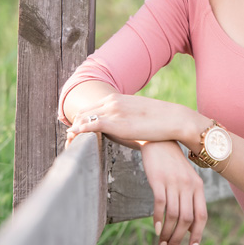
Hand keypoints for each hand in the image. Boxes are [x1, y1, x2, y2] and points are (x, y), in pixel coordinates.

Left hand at [66, 93, 195, 144]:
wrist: (174, 119)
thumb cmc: (159, 120)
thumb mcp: (138, 115)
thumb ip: (125, 117)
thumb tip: (121, 127)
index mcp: (116, 98)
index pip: (89, 108)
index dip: (79, 121)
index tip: (74, 133)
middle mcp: (111, 101)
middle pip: (82, 112)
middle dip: (72, 126)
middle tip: (70, 142)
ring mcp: (112, 111)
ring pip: (82, 119)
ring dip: (73, 132)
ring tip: (70, 145)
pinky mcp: (115, 123)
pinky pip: (89, 126)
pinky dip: (78, 132)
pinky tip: (73, 139)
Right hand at [141, 140, 207, 244]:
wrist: (159, 139)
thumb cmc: (172, 164)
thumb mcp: (185, 180)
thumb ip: (188, 201)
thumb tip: (186, 229)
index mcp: (198, 187)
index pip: (202, 217)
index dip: (197, 237)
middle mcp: (189, 186)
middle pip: (187, 220)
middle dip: (177, 241)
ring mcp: (174, 183)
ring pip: (174, 216)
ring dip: (167, 235)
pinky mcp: (159, 180)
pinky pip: (160, 204)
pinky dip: (158, 219)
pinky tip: (156, 230)